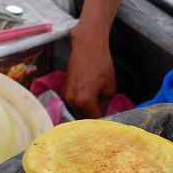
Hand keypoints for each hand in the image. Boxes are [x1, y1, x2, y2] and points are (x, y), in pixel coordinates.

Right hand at [61, 0, 123, 118]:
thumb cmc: (101, 65)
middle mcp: (71, 100)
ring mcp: (65, 96)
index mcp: (84, 101)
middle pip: (82, 120)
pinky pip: (72, 104)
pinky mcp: (63, 90)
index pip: (94, 120)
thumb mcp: (109, 88)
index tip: (108, 125)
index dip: (102, 124)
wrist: (87, 47)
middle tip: (103, 121)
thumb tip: (102, 116)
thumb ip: (104, 106)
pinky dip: (80, 107)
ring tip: (97, 112)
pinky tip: (89, 103)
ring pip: (76, 113)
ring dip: (85, 115)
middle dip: (92, 121)